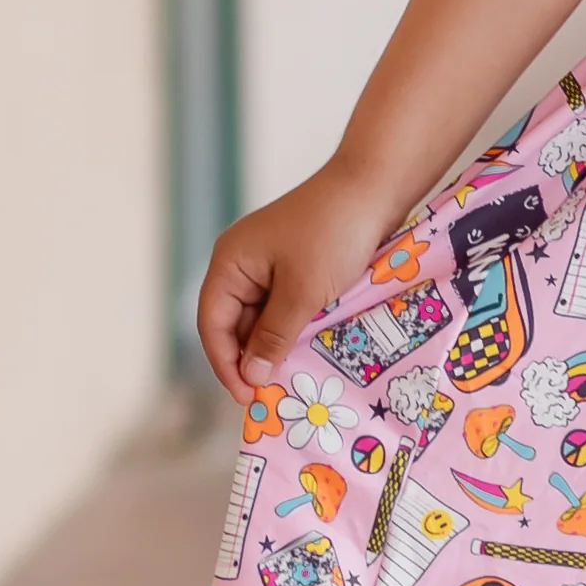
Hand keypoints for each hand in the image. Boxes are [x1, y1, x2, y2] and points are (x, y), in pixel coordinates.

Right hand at [196, 162, 401, 405]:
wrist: (374, 187)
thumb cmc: (334, 234)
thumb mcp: (302, 293)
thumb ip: (273, 336)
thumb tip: (250, 376)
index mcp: (229, 262)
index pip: (212, 324)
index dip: (226, 364)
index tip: (248, 398)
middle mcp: (241, 262)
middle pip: (232, 323)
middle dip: (249, 359)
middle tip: (272, 395)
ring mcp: (267, 262)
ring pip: (260, 317)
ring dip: (272, 345)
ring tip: (290, 379)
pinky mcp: (293, 265)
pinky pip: (281, 305)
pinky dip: (290, 328)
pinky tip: (306, 350)